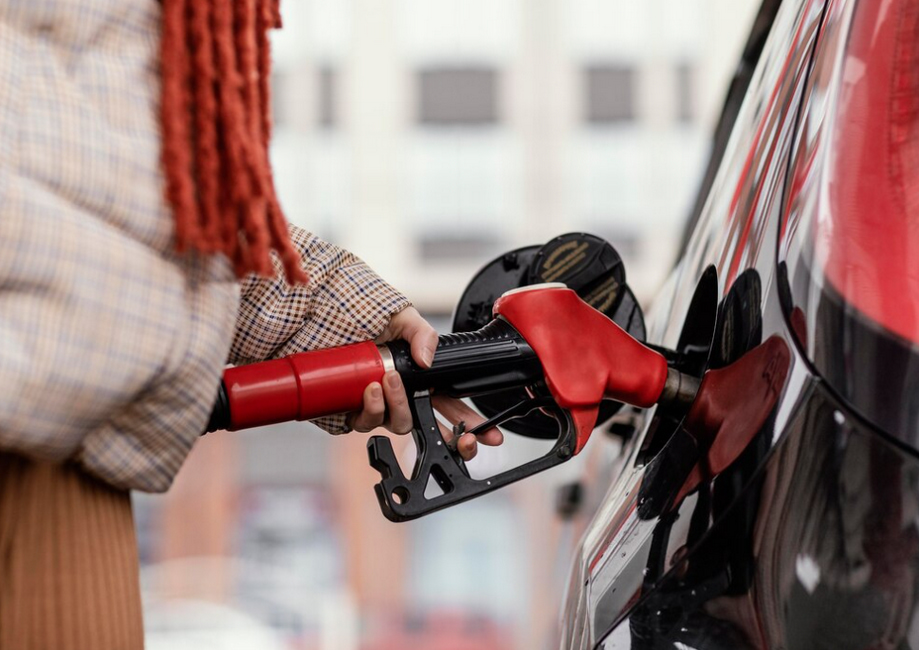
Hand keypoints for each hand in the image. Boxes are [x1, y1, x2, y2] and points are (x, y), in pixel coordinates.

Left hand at [345, 307, 502, 460]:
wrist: (327, 321)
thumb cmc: (368, 322)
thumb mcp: (403, 318)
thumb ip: (423, 334)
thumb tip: (427, 360)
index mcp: (423, 381)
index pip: (452, 406)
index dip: (472, 424)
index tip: (490, 436)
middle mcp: (403, 398)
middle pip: (430, 427)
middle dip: (449, 436)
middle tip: (445, 422)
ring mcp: (381, 407)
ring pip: (400, 424)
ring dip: (398, 404)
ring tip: (389, 379)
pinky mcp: (356, 412)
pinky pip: (369, 423)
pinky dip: (373, 408)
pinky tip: (371, 389)